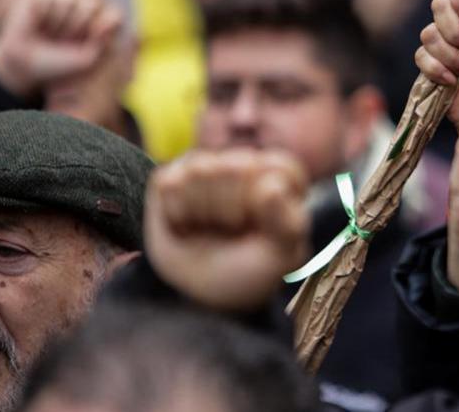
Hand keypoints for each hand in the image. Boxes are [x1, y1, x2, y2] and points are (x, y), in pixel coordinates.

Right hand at [0, 0, 123, 98]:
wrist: (27, 67)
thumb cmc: (60, 64)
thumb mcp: (87, 60)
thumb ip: (104, 41)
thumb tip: (112, 19)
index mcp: (101, 21)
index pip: (113, 15)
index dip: (99, 30)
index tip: (88, 45)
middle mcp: (84, 7)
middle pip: (92, 2)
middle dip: (78, 27)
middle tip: (65, 41)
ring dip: (60, 23)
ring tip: (51, 34)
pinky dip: (45, 16)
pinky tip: (39, 25)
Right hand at [144, 149, 309, 311]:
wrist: (205, 295)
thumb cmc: (251, 270)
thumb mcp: (281, 256)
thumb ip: (288, 223)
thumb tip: (271, 187)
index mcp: (279, 175)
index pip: (275, 168)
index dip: (265, 203)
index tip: (265, 228)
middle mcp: (243, 163)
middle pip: (236, 167)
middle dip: (232, 210)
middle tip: (233, 231)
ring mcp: (205, 167)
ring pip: (200, 171)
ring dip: (203, 213)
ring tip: (209, 228)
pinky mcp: (171, 178)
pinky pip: (170, 183)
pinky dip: (177, 214)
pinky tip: (186, 226)